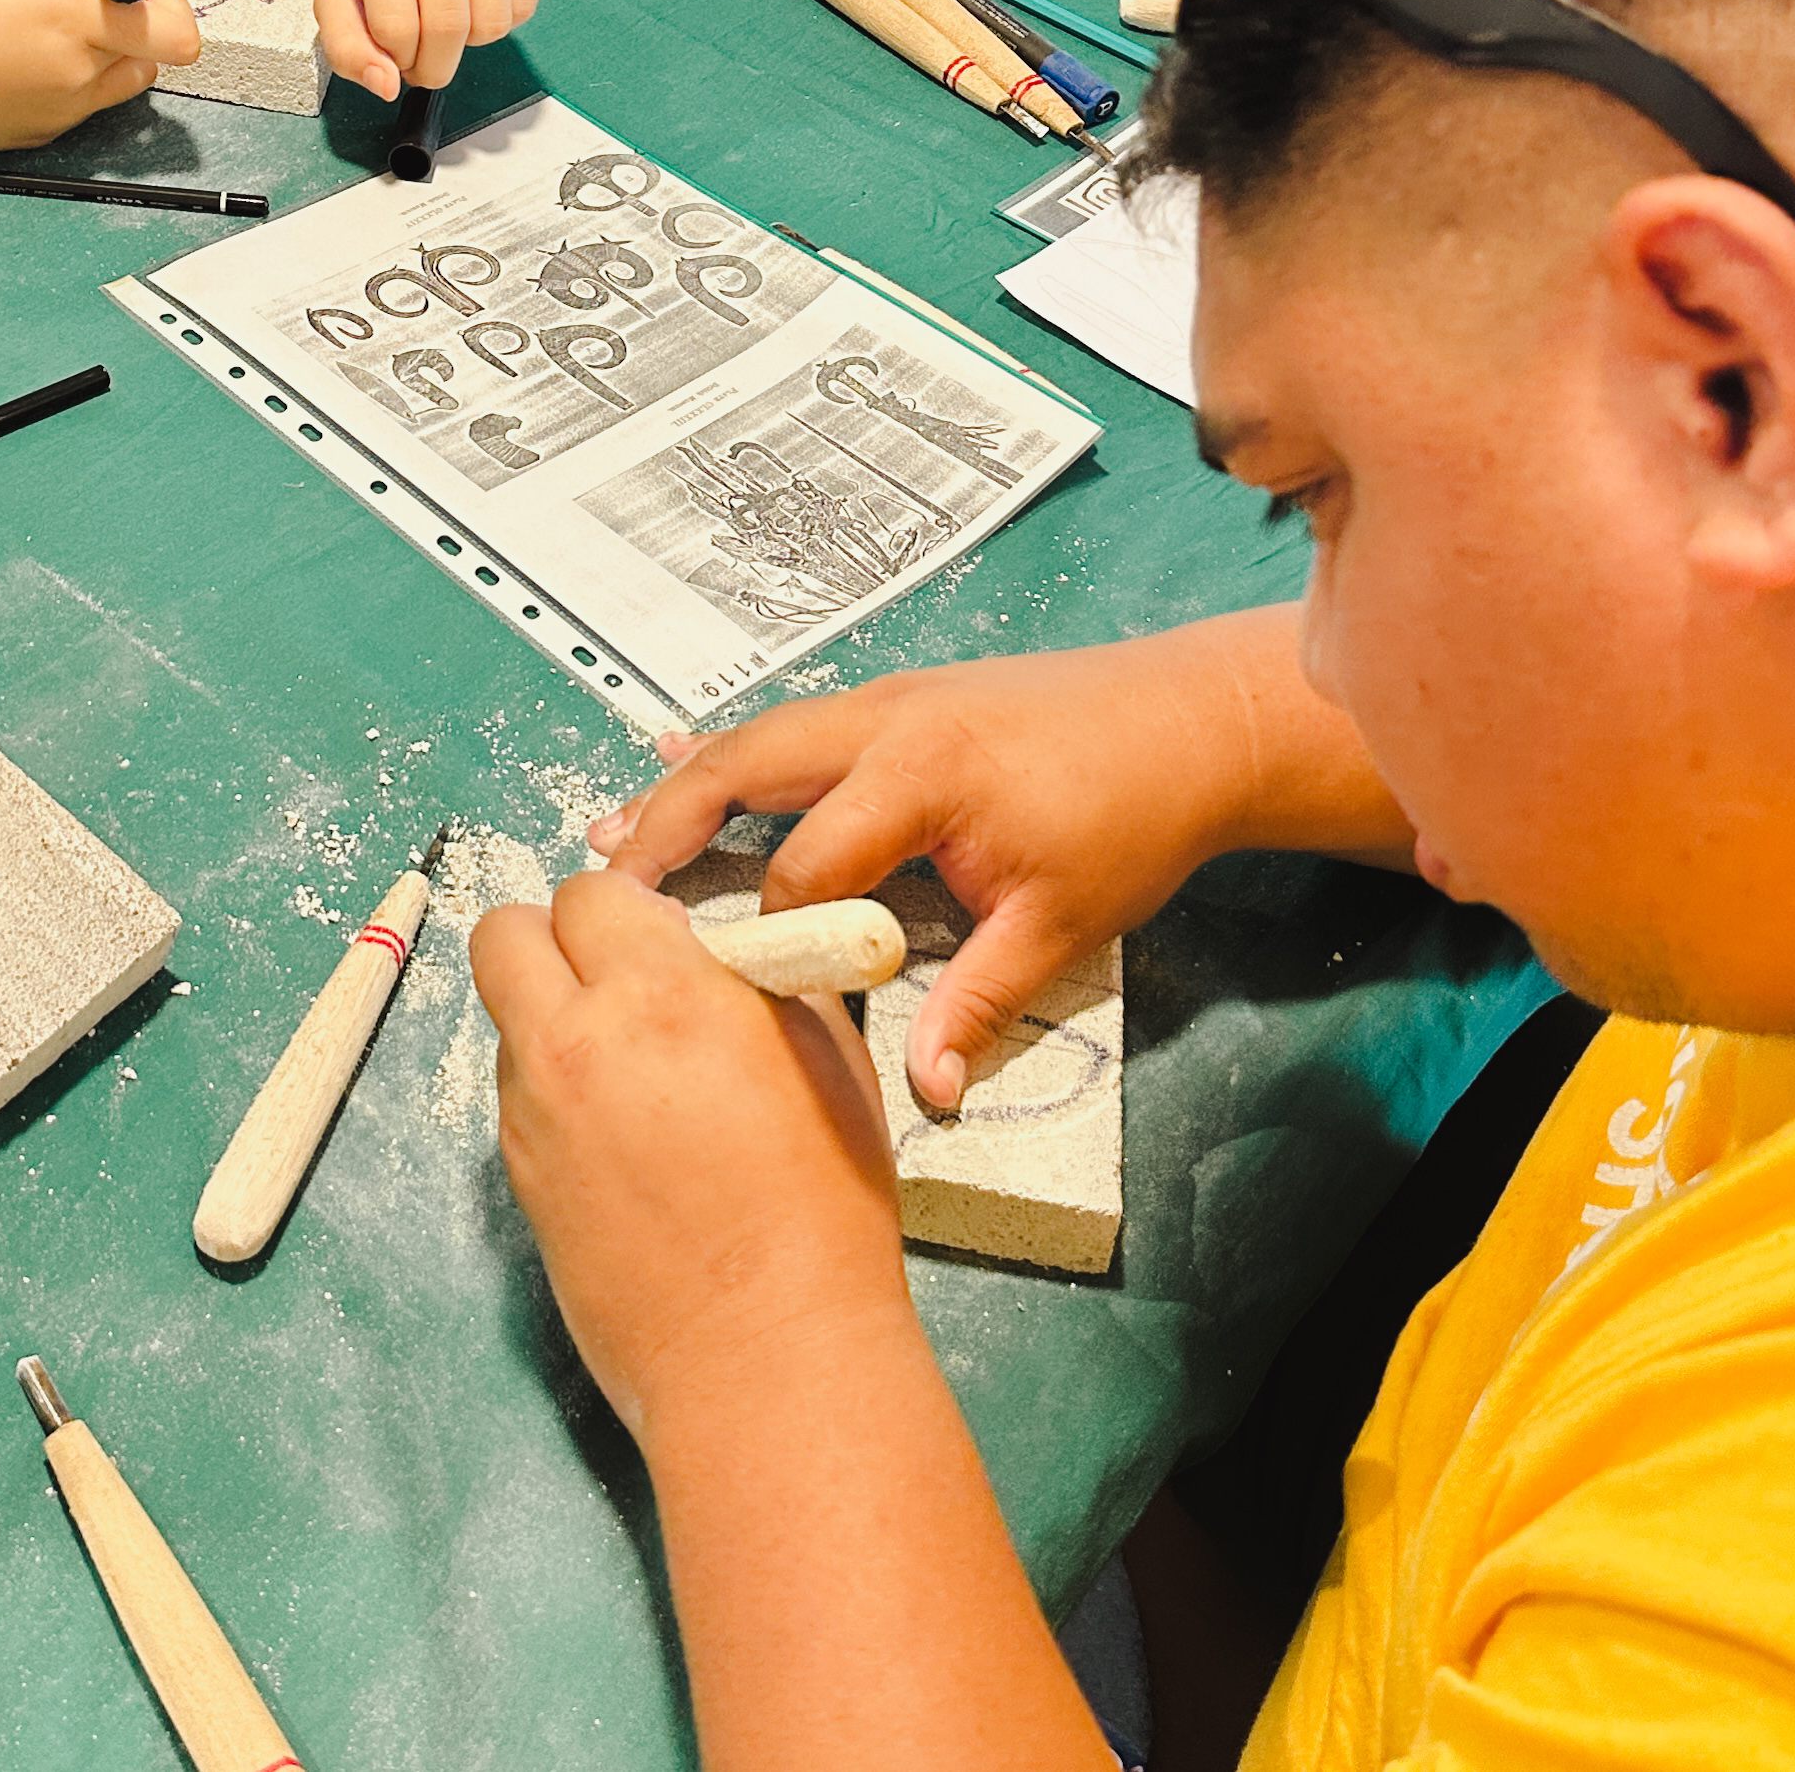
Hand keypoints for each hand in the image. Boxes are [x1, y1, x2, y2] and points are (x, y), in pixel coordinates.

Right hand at [0, 0, 201, 154]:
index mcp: (71, 17)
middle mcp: (76, 72)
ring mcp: (57, 111)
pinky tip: (20, 52)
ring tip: (52, 22)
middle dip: (138, 18)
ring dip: (111, 51)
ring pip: (122, 83)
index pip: (175, 27)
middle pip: (155, 54)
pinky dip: (73, 78)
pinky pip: (80, 106)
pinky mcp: (32, 135)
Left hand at [316, 0, 545, 99]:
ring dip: (470, 42)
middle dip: (436, 65)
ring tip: (449, 16)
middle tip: (425, 56)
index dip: (397, 58)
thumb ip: (347, 48)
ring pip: (492, 21)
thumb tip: (387, 86)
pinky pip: (523, 6)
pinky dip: (501, 20)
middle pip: (448, 25)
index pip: (395, 25)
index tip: (395, 51)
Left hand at [471, 870, 908, 1444]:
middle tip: (609, 982)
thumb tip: (711, 955)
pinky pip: (515, 1100)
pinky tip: (620, 1147)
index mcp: (659, 989)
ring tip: (627, 1079)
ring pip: (506, 1021)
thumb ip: (753, 979)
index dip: (624, 910)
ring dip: (551, 1024)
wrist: (768, 1354)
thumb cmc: (823, 1202)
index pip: (588, 891)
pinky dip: (552, 1097)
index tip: (657, 941)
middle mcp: (575, 1038)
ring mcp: (533, 1114)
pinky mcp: (516, 1181)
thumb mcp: (823, 1051)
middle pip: (503, 934)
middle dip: (550, 941)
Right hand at [591, 631, 1299, 1111]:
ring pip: (759, 735)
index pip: (806, 862)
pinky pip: (794, 725)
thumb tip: (926, 1093)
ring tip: (615, 835)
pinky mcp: (900, 699)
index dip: (763, 931)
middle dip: (668, 822)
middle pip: (745, 766)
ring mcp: (888, 699)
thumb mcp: (1060, 923)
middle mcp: (886, 721)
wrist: (1192, 721)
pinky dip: (735, 753)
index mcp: (920, 775)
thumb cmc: (1131, 814)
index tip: (723, 984)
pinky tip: (679, 760)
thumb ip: (979, 1004)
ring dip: (688, 782)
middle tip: (602, 880)